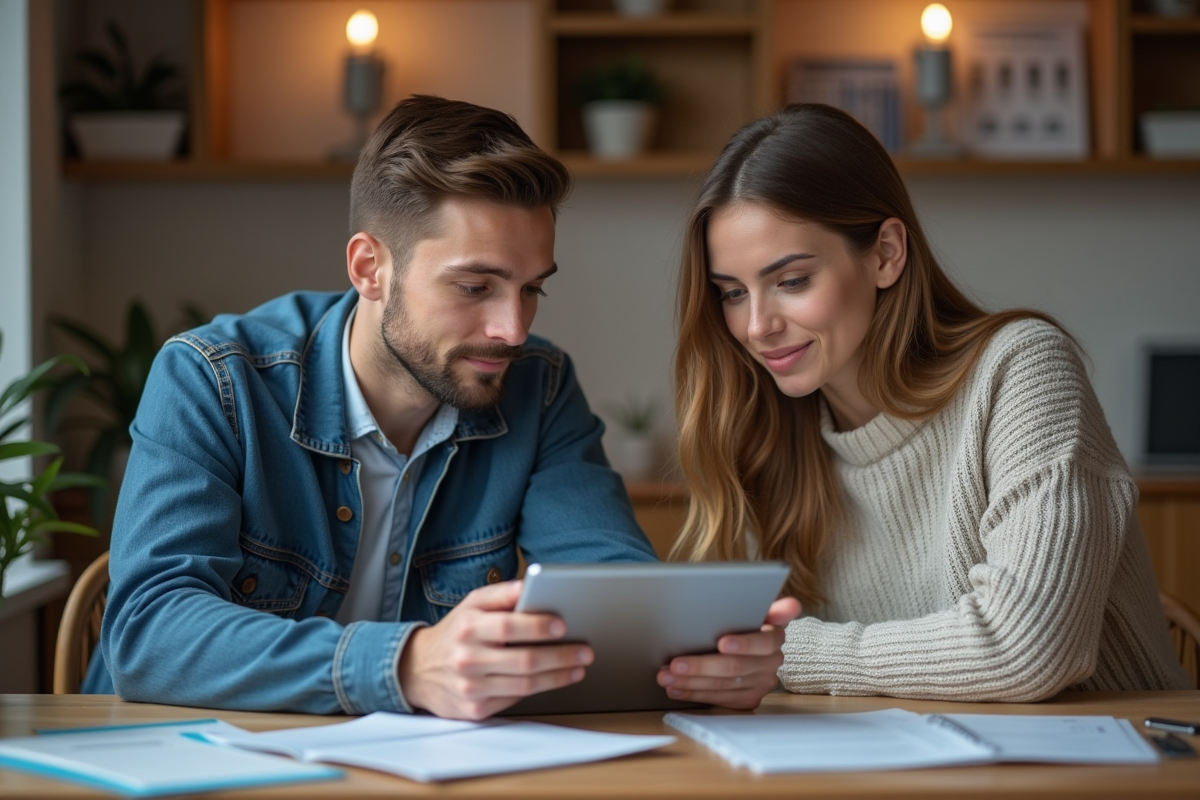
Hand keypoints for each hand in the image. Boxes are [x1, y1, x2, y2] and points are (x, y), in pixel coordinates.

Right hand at [397, 580, 592, 719]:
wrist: (417, 670)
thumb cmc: (455, 632)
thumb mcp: (471, 604)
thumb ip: (502, 594)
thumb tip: (532, 584)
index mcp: (467, 628)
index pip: (508, 626)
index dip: (538, 626)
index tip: (563, 624)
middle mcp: (467, 659)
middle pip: (523, 660)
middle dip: (560, 656)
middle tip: (585, 651)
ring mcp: (470, 688)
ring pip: (524, 685)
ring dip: (557, 677)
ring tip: (578, 667)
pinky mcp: (474, 710)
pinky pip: (514, 699)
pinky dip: (538, 689)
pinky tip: (554, 680)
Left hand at [655, 596, 800, 709]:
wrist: (747, 644)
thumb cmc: (744, 621)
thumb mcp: (756, 608)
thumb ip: (771, 607)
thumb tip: (792, 605)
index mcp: (775, 636)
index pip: (763, 642)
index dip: (744, 644)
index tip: (722, 643)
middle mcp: (772, 663)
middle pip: (736, 667)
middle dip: (702, 666)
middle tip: (675, 664)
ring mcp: (761, 683)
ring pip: (724, 686)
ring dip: (692, 682)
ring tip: (666, 676)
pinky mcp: (749, 699)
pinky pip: (721, 700)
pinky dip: (695, 694)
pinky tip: (676, 689)